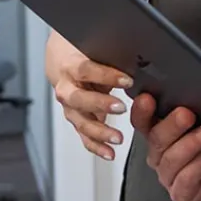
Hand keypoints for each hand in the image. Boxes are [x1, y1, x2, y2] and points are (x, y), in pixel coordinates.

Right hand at [47, 34, 131, 160]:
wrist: (62, 60)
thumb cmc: (83, 51)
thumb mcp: (95, 47)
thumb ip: (111, 52)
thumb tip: (138, 52)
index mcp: (70, 66)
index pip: (86, 70)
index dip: (106, 75)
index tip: (127, 80)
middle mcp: (66, 88)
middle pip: (79, 99)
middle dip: (100, 104)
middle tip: (121, 108)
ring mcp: (69, 106)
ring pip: (80, 121)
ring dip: (99, 132)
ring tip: (118, 138)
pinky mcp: (76, 119)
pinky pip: (84, 136)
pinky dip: (96, 146)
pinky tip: (109, 153)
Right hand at [131, 94, 200, 200]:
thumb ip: (199, 100)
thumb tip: (195, 82)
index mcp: (163, 131)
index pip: (144, 120)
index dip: (141, 110)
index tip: (147, 98)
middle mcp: (162, 153)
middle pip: (156, 139)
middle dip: (170, 125)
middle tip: (186, 114)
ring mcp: (171, 175)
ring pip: (170, 160)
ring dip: (190, 143)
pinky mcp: (184, 192)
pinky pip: (184, 180)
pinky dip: (198, 163)